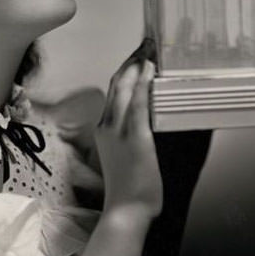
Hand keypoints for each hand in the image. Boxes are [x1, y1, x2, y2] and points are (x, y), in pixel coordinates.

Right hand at [95, 53, 161, 219]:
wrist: (125, 211)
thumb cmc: (129, 190)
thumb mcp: (123, 159)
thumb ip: (131, 140)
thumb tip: (149, 125)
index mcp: (105, 130)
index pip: (114, 92)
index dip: (125, 70)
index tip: (137, 57)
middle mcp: (107, 125)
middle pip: (116, 83)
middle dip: (131, 60)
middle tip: (146, 44)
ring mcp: (118, 131)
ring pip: (123, 87)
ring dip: (136, 65)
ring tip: (149, 50)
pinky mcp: (134, 138)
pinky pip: (137, 104)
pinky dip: (142, 84)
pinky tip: (149, 71)